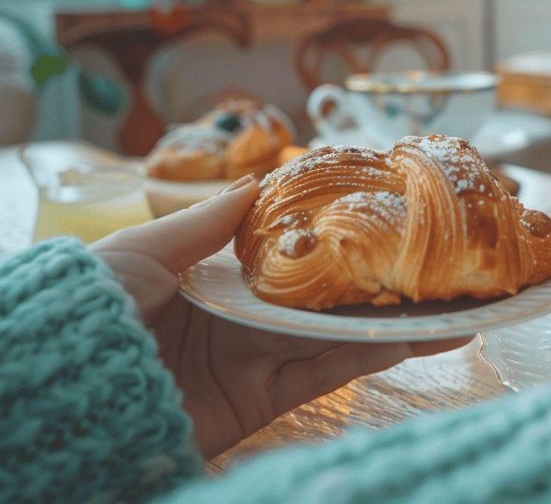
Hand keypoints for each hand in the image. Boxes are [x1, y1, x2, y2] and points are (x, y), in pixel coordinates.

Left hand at [93, 176, 469, 457]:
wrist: (65, 390)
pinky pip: (327, 374)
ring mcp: (257, 359)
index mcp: (212, 276)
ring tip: (454, 305)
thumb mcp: (142, 249)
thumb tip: (260, 180)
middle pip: (327, 297)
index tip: (384, 216)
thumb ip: (204, 221)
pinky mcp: (263, 401)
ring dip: (396, 323)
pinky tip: (416, 337)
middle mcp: (243, 317)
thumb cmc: (93, 308)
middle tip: (436, 263)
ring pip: (340, 336)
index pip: (288, 253)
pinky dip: (372, 357)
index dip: (336, 236)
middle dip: (381, 281)